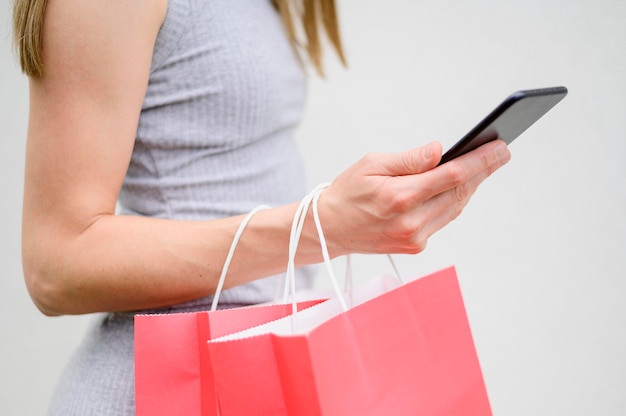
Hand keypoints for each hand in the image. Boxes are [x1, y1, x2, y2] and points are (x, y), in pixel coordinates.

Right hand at [318, 140, 510, 255]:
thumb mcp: (371, 164)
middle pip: (460, 192)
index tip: (501, 147)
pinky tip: (458, 186)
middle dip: (483, 171)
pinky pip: (443, 219)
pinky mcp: (415, 247)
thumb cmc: (347, 192)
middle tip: (501, 152)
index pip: (452, 175)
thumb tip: (439, 150)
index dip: (481, 161)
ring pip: (455, 207)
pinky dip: (453, 201)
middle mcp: (411, 222)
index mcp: (400, 198)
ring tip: (484, 165)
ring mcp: (415, 238)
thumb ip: (408, 159)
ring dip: (470, 185)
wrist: (329, 229)